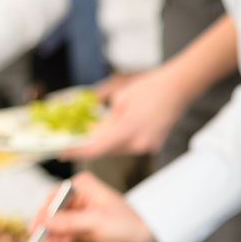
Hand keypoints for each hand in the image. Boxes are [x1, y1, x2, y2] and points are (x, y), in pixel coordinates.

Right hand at [37, 172, 154, 241]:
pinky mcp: (78, 227)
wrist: (141, 235)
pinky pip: (63, 238)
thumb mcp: (98, 221)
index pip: (54, 198)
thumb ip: (72, 222)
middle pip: (52, 215)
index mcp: (81, 186)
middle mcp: (76, 197)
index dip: (43, 215)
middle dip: (47, 235)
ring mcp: (76, 212)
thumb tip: (48, 222)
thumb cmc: (127, 221)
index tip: (36, 231)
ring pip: (56, 230)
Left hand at [62, 66, 188, 159]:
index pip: (96, 149)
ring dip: (107, 141)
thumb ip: (106, 120)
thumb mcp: (120, 100)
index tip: (62, 153)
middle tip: (76, 139)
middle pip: (107, 151)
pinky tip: (123, 125)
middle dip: (91, 145)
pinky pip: (130, 146)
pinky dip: (122, 139)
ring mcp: (147, 146)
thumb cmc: (150, 88)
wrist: (178, 89)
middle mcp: (138, 144)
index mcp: (128, 131)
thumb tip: (93, 132)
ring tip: (101, 127)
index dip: (77, 152)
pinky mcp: (153, 145)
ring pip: (118, 149)